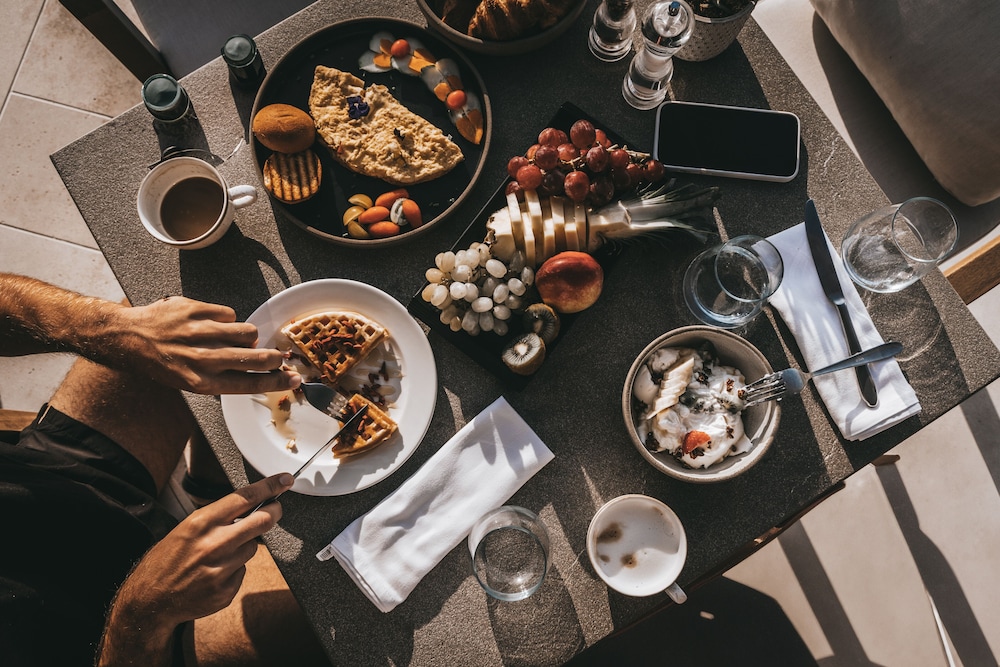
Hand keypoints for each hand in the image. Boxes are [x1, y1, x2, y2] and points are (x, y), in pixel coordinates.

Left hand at [111, 296, 299, 394]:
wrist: (128, 338)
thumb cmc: (161, 363)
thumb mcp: (190, 380)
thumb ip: (222, 376)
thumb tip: (258, 370)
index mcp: (201, 382)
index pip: (248, 384)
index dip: (275, 381)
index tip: (292, 379)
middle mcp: (201, 359)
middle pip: (254, 357)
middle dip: (272, 357)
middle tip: (277, 356)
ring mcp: (198, 332)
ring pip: (246, 331)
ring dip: (246, 335)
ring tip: (233, 338)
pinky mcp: (194, 310)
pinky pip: (228, 313)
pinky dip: (225, 319)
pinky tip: (212, 324)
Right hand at [128, 474, 292, 623]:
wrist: (151, 599)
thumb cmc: (167, 560)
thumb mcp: (186, 529)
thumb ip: (218, 518)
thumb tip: (250, 505)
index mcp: (202, 523)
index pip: (245, 498)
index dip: (270, 487)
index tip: (284, 481)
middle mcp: (214, 544)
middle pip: (262, 521)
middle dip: (274, 512)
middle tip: (274, 510)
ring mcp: (222, 569)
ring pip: (254, 548)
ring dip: (245, 546)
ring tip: (220, 554)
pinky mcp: (226, 590)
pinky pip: (243, 571)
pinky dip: (234, 570)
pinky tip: (214, 573)